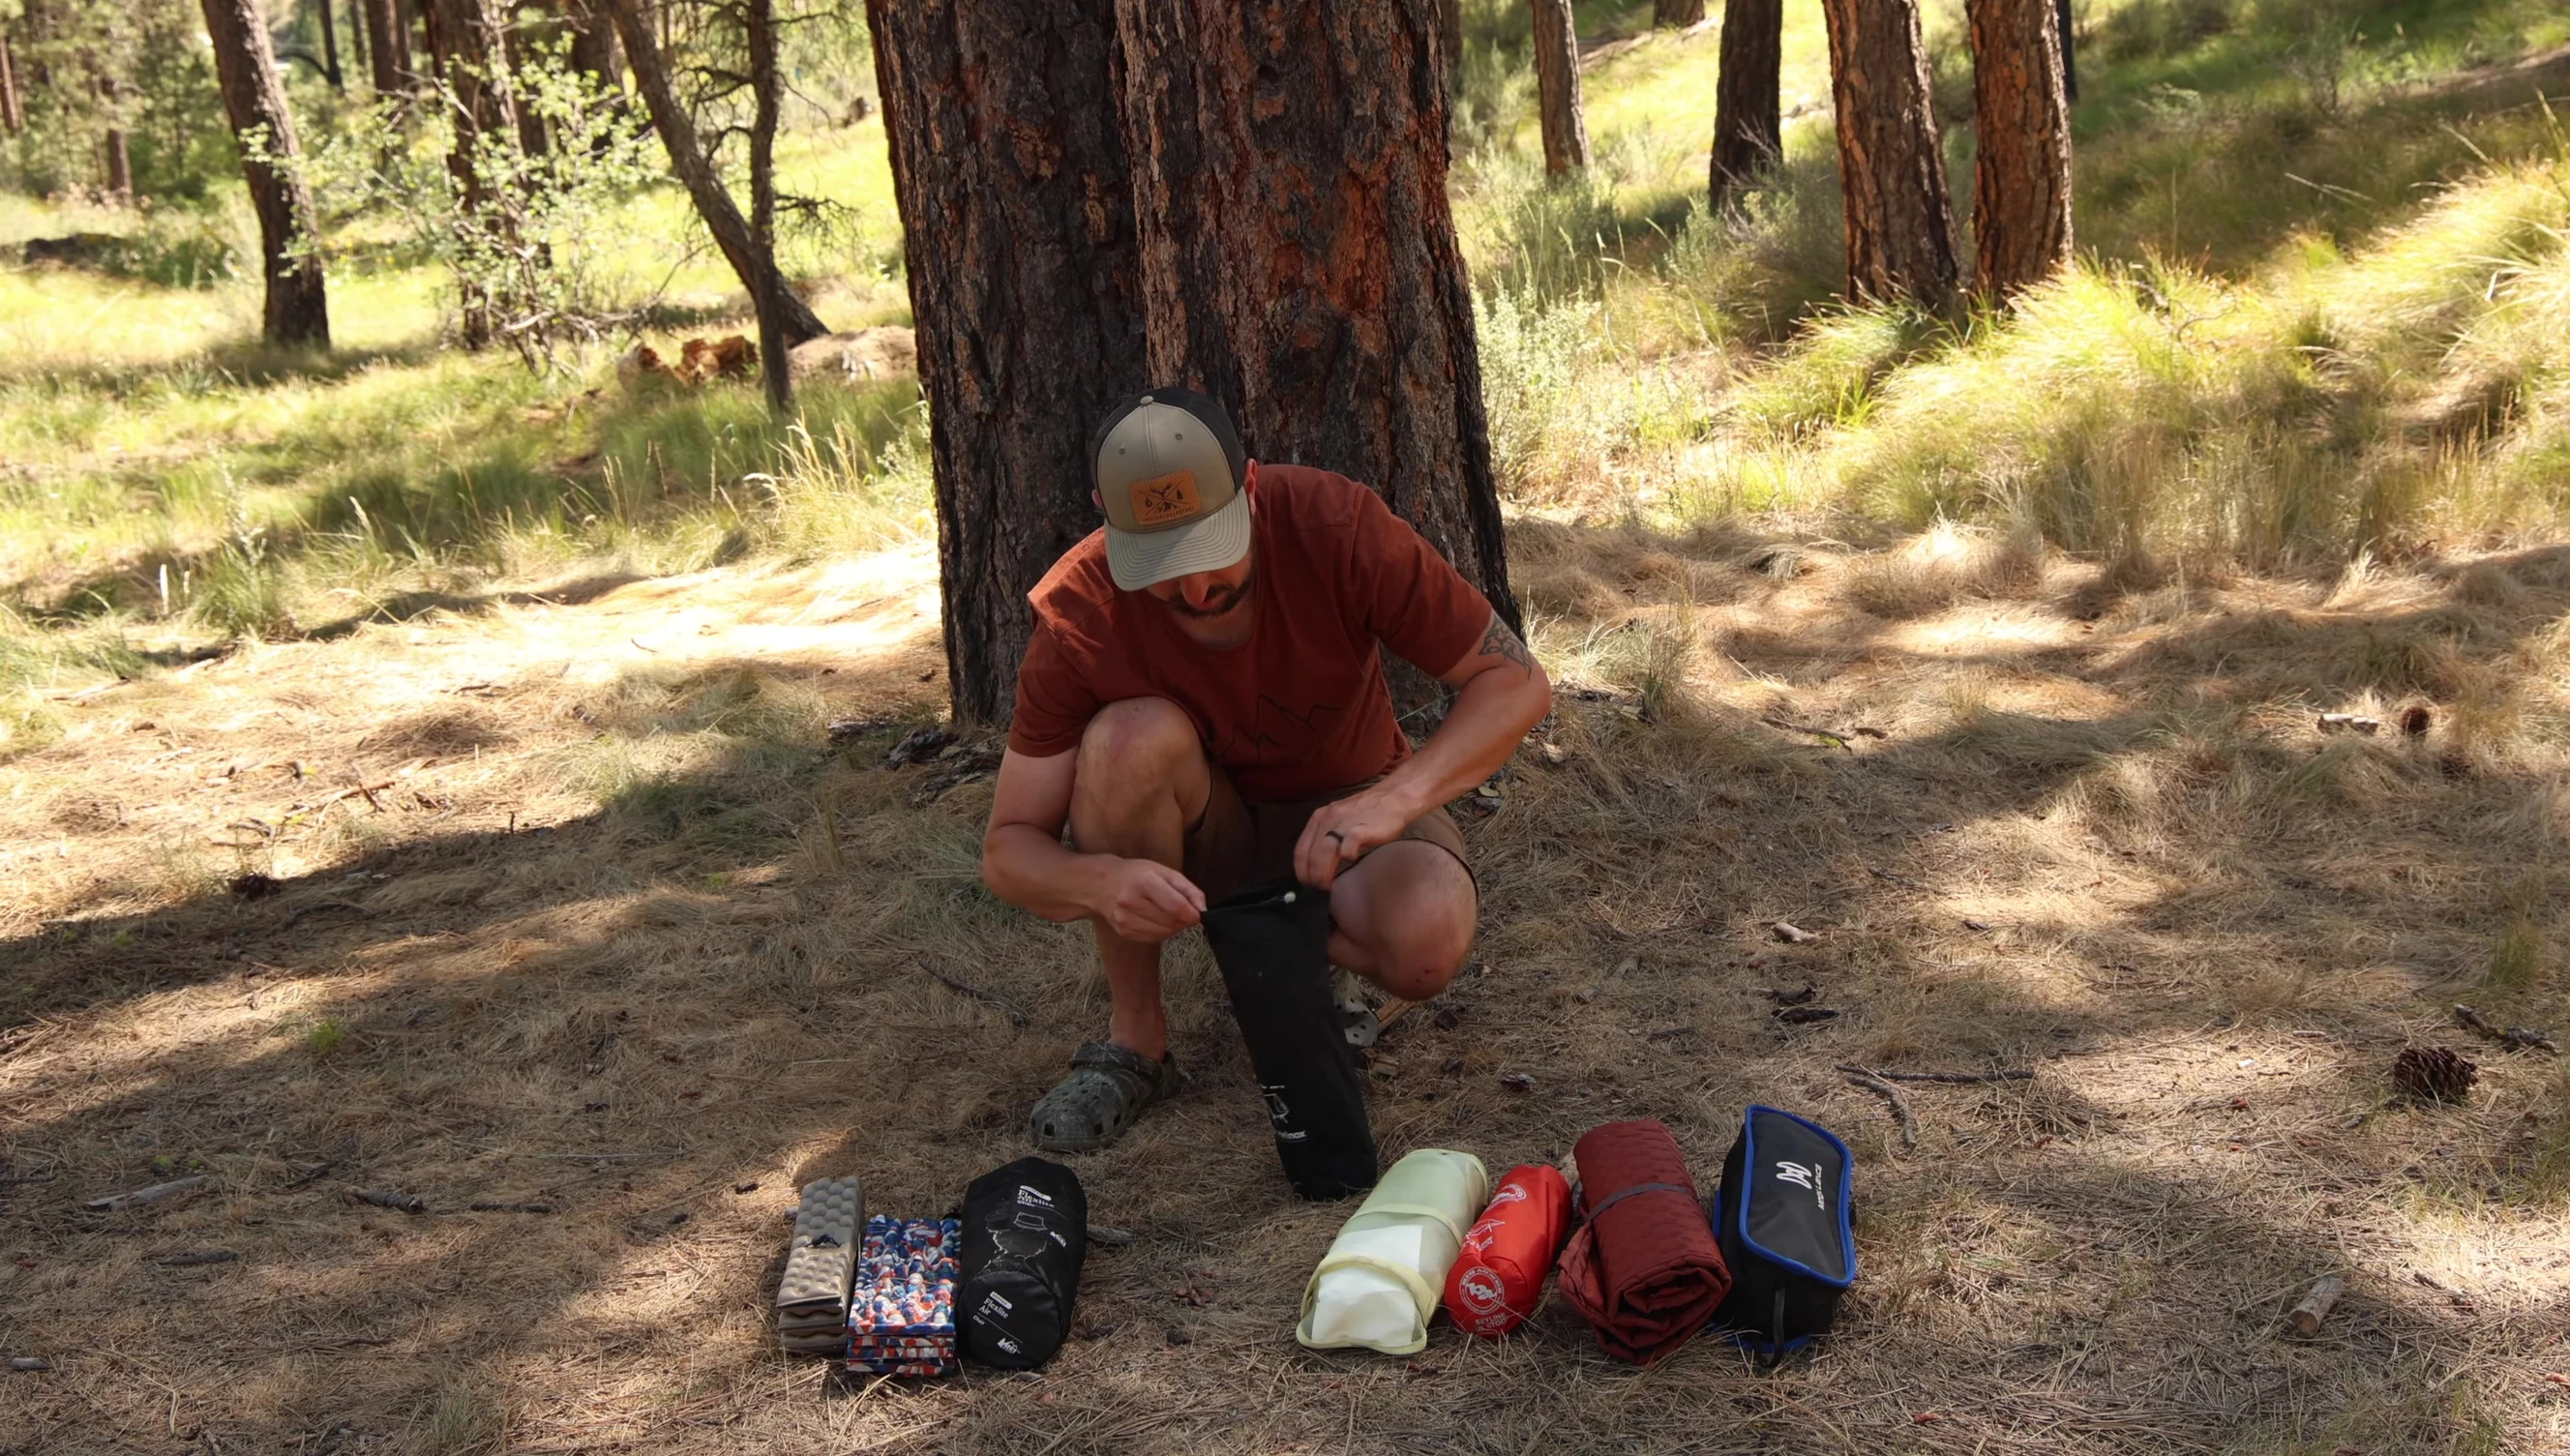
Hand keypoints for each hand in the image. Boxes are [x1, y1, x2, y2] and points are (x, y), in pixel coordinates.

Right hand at [1093, 857, 1205, 942]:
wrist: (1102, 884)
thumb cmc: (1137, 874)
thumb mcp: (1164, 872)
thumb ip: (1188, 889)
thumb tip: (1203, 910)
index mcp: (1145, 882)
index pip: (1177, 907)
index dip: (1192, 914)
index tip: (1196, 913)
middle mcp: (1132, 902)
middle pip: (1171, 922)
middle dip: (1184, 920)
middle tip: (1182, 912)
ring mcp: (1125, 919)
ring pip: (1164, 933)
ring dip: (1174, 927)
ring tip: (1169, 914)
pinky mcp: (1123, 932)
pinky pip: (1153, 939)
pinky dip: (1162, 932)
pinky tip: (1157, 921)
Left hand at [1293, 788, 1416, 890]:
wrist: (1394, 797)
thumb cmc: (1367, 813)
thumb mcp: (1339, 819)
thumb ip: (1327, 836)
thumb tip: (1318, 865)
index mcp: (1319, 818)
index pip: (1300, 850)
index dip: (1301, 871)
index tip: (1308, 883)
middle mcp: (1327, 819)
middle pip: (1310, 855)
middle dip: (1312, 876)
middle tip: (1320, 888)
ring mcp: (1343, 822)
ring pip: (1323, 852)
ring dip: (1323, 873)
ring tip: (1329, 885)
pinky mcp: (1361, 828)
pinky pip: (1347, 845)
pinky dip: (1346, 856)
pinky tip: (1352, 861)